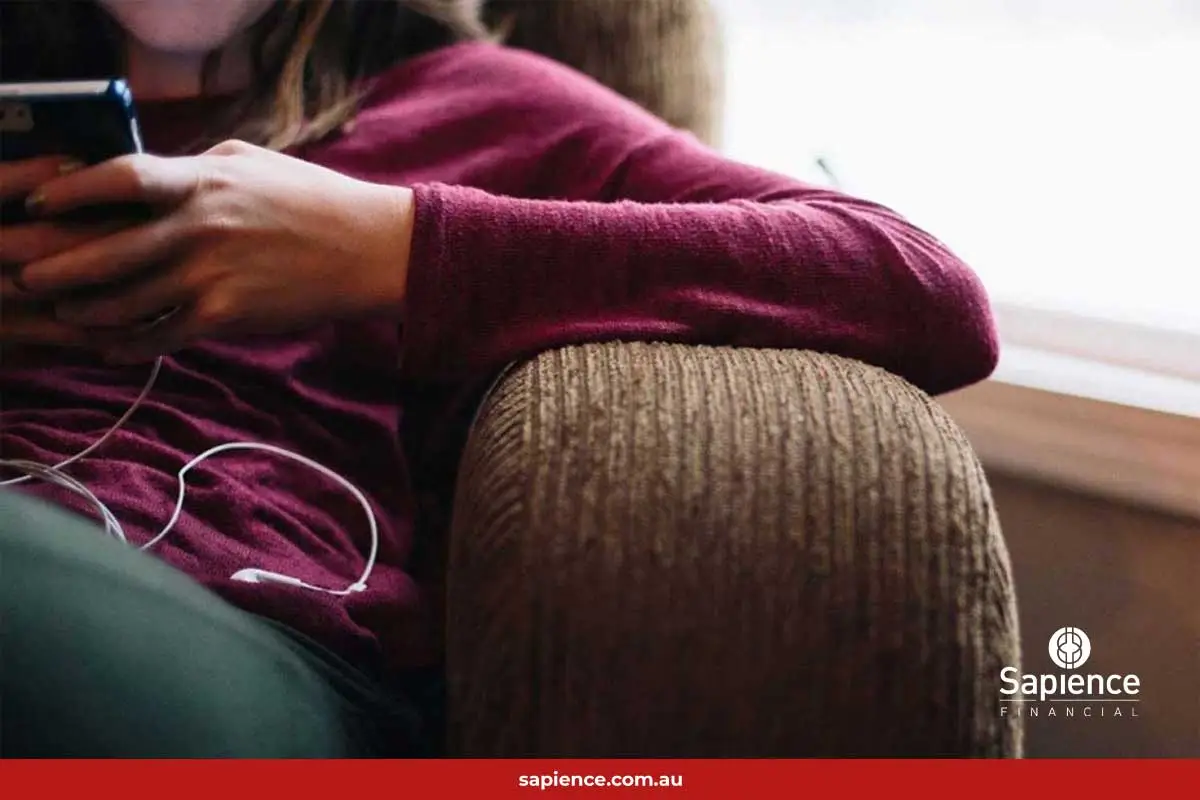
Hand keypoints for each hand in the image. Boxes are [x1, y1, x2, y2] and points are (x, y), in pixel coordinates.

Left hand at [11, 140, 413, 361]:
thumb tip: (148, 176)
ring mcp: (213, 274)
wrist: (370, 249)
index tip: (37, 204)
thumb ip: (195, 167)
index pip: (120, 179)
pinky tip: (113, 349)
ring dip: (88, 312)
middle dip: (60, 269)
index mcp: (204, 181)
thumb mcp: (251, 162)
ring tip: (67, 314)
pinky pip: (165, 335)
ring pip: (128, 301)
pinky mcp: (229, 314)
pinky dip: (132, 346)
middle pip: (107, 252)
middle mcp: (201, 227)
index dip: (71, 193)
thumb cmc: (314, 200)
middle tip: (30, 278)